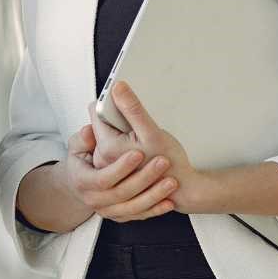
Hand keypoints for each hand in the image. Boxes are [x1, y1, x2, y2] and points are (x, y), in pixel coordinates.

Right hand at [62, 124, 177, 222]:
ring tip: (172, 182)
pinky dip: (156, 210)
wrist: (81, 185)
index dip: (121, 168)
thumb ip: (83, 138)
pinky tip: (170, 202)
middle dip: (144, 178)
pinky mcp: (120, 217)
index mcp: (83, 182)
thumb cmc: (82, 162)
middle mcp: (94, 200)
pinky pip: (140, 215)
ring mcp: (108, 211)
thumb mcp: (77, 148)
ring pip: (133, 207)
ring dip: (154, 195)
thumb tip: (89, 131)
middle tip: (163, 161)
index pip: (103, 178)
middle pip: (121, 193)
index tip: (138, 153)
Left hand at [90, 81, 202, 208]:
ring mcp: (106, 167)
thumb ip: (132, 109)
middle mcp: (101, 158)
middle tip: (138, 131)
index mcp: (107, 147)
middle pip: (101, 124)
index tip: (125, 104)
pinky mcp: (113, 171)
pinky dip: (123, 145)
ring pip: (107, 135)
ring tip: (141, 144)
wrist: (181, 190)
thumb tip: (117, 88)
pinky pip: (112, 148)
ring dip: (121, 132)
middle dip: (117, 121)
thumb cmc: (170, 164)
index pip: (96, 111)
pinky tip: (140, 152)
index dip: (111, 104)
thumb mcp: (152, 133)